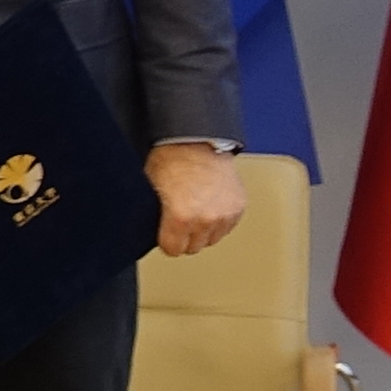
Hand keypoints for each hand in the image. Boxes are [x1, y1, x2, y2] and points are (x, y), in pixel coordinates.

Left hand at [150, 141, 246, 259]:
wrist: (196, 141)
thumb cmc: (172, 159)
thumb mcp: (152, 192)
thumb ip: (157, 217)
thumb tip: (155, 229)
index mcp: (181, 217)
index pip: (173, 250)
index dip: (167, 241)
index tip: (167, 235)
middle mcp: (205, 218)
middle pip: (194, 247)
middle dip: (185, 236)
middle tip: (180, 222)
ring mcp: (225, 213)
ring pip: (212, 239)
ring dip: (204, 230)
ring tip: (196, 213)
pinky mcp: (238, 207)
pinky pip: (227, 227)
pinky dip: (219, 220)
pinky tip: (209, 207)